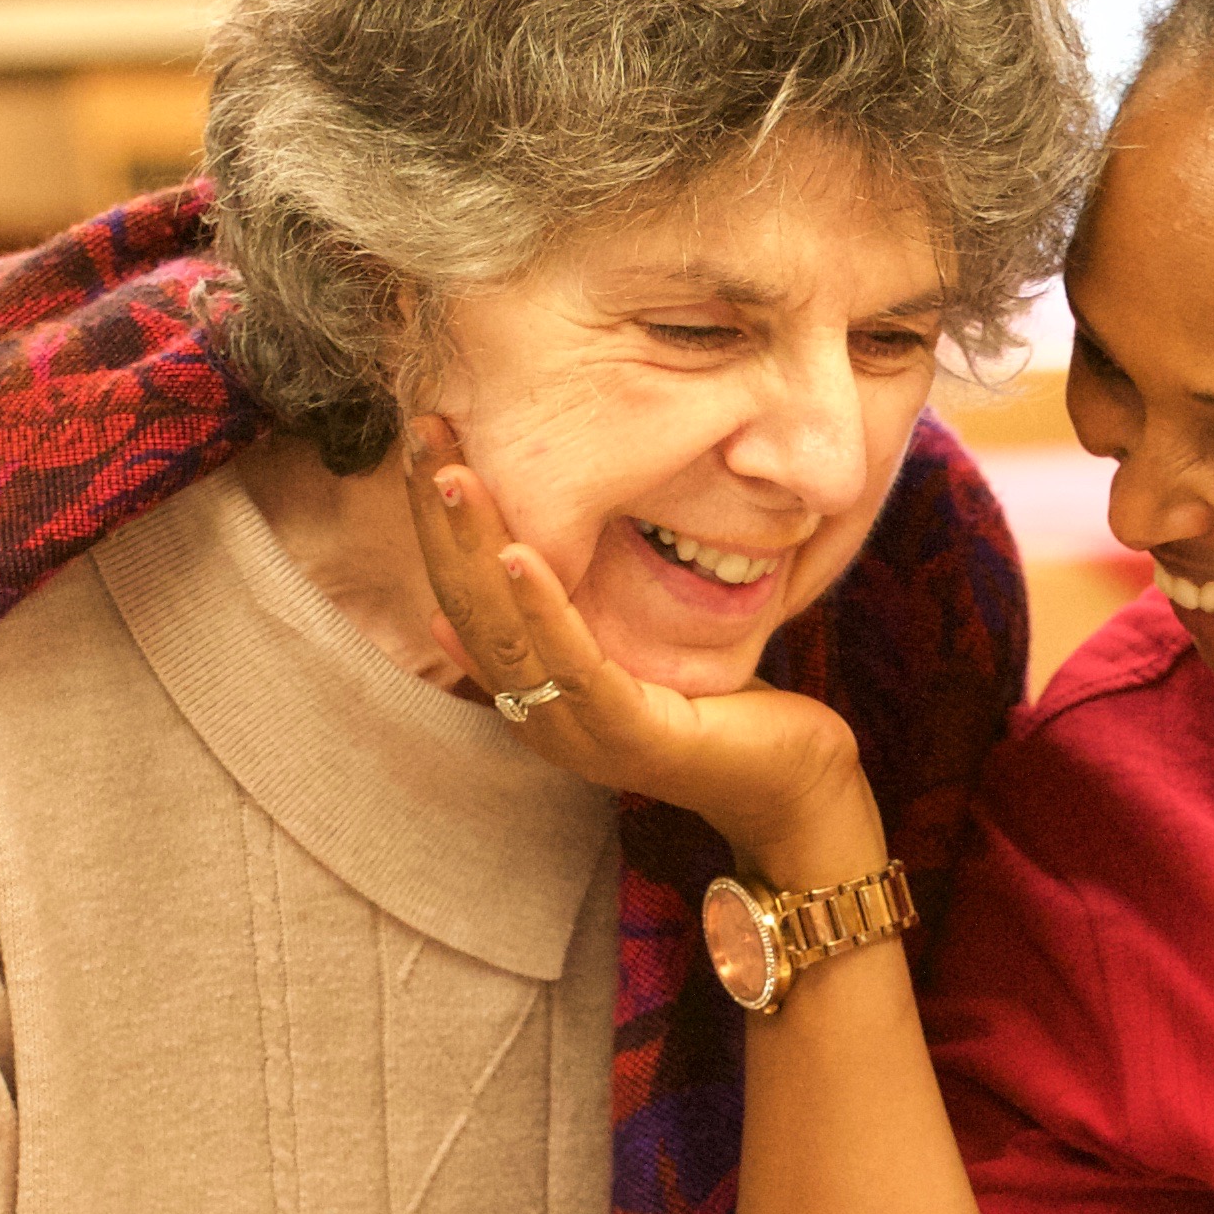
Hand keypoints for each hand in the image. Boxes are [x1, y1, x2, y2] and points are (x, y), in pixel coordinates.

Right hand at [401, 418, 873, 871]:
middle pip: (468, 605)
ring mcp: (578, 731)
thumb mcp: (633, 644)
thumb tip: (505, 555)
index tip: (424, 438)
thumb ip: (574, 611)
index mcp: (533, 693)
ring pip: (507, 629)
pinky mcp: (628, 734)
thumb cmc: (721, 707)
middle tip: (421, 430)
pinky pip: (572, 660)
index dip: (438, 520)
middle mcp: (539, 715)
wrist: (792, 784)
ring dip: (475, 544)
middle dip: (441, 517)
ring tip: (454, 474)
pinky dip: (540, 603)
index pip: (464, 595)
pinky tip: (516, 551)